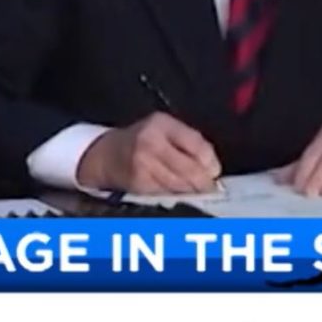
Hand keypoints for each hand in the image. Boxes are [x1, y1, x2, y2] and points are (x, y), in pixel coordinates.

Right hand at [77, 112, 221, 195]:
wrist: (106, 155)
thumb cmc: (141, 141)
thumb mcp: (164, 130)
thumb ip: (188, 142)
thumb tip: (212, 168)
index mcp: (162, 124)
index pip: (196, 144)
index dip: (210, 162)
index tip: (215, 172)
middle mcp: (151, 142)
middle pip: (189, 168)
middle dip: (203, 182)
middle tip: (210, 188)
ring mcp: (143, 164)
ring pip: (179, 184)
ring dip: (192, 192)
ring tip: (197, 193)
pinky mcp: (138, 183)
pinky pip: (166, 193)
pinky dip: (176, 197)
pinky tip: (179, 195)